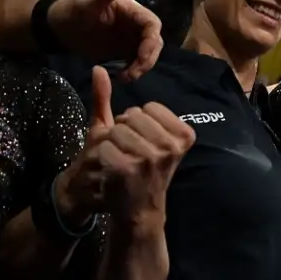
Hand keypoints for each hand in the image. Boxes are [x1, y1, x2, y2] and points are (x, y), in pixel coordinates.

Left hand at [49, 0, 161, 78]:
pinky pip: (135, 62)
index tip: (142, 56)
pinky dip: (132, 71)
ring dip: (141, 67)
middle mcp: (135, 24)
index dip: (152, 39)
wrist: (61, 28)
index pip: (152, 24)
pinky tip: (120, 78)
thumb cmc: (76, 10)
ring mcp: (130, 38)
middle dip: (148, 58)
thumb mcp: (90, 1)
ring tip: (126, 77)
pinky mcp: (123, 51)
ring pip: (147, 53)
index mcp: (132, 10)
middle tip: (133, 72)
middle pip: (154, 41)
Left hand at [56, 68, 194, 225]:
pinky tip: (114, 171)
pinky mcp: (128, 168)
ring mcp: (150, 158)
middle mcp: (171, 145)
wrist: (139, 211)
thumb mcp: (138, 134)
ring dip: (113, 144)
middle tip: (131, 155)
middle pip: (132, 116)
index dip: (136, 123)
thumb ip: (109, 99)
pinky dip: (104, 157)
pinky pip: (105, 146)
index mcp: (184, 134)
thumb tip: (96, 68)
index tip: (144, 144)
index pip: (146, 108)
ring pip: (117, 130)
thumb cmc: (141, 168)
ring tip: (123, 162)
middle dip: (124, 132)